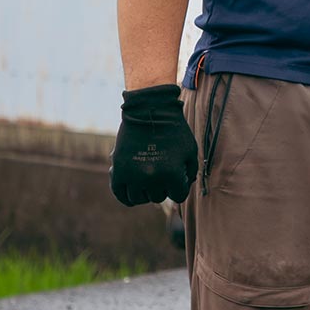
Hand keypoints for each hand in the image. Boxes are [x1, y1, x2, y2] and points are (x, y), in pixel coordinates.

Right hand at [109, 83, 198, 205]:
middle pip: (158, 196)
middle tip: (161, 171)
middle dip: (163, 186)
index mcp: (172, 174)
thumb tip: (184, 186)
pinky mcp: (118, 171)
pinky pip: (121, 195)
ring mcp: (133, 176)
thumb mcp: (190, 150)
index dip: (179, 186)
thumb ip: (191, 172)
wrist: (149, 110)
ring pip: (139, 198)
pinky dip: (127, 196)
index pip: (178, 195)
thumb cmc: (173, 129)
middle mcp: (152, 178)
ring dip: (145, 191)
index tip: (177, 176)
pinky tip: (133, 190)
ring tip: (148, 179)